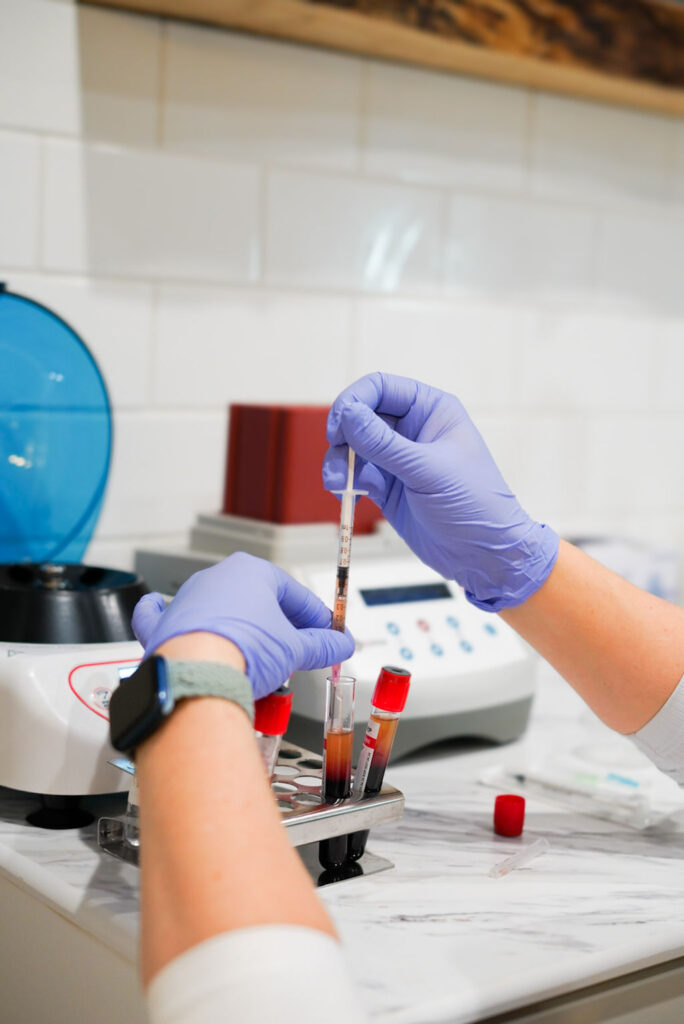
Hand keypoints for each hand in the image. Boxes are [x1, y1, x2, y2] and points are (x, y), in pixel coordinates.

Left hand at [132, 552, 353, 698]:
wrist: (197, 675)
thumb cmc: (243, 650)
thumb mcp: (295, 649)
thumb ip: (321, 645)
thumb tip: (341, 644)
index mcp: (251, 571)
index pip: (293, 594)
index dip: (315, 617)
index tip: (327, 634)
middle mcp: (216, 579)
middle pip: (257, 602)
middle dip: (279, 625)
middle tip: (298, 649)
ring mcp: (187, 601)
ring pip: (219, 611)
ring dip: (239, 630)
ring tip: (257, 659)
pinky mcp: (163, 626)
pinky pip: (163, 615)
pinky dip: (165, 614)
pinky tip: (163, 610)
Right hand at [323, 372, 557, 610]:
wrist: (484, 554)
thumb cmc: (474, 503)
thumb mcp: (427, 470)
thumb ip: (383, 443)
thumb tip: (348, 414)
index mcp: (431, 410)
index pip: (381, 388)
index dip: (354, 401)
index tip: (338, 427)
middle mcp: (412, 429)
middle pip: (361, 416)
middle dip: (343, 436)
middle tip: (336, 457)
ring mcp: (398, 458)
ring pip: (353, 447)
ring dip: (338, 463)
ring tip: (337, 485)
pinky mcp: (387, 486)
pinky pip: (355, 474)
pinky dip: (345, 483)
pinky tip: (349, 497)